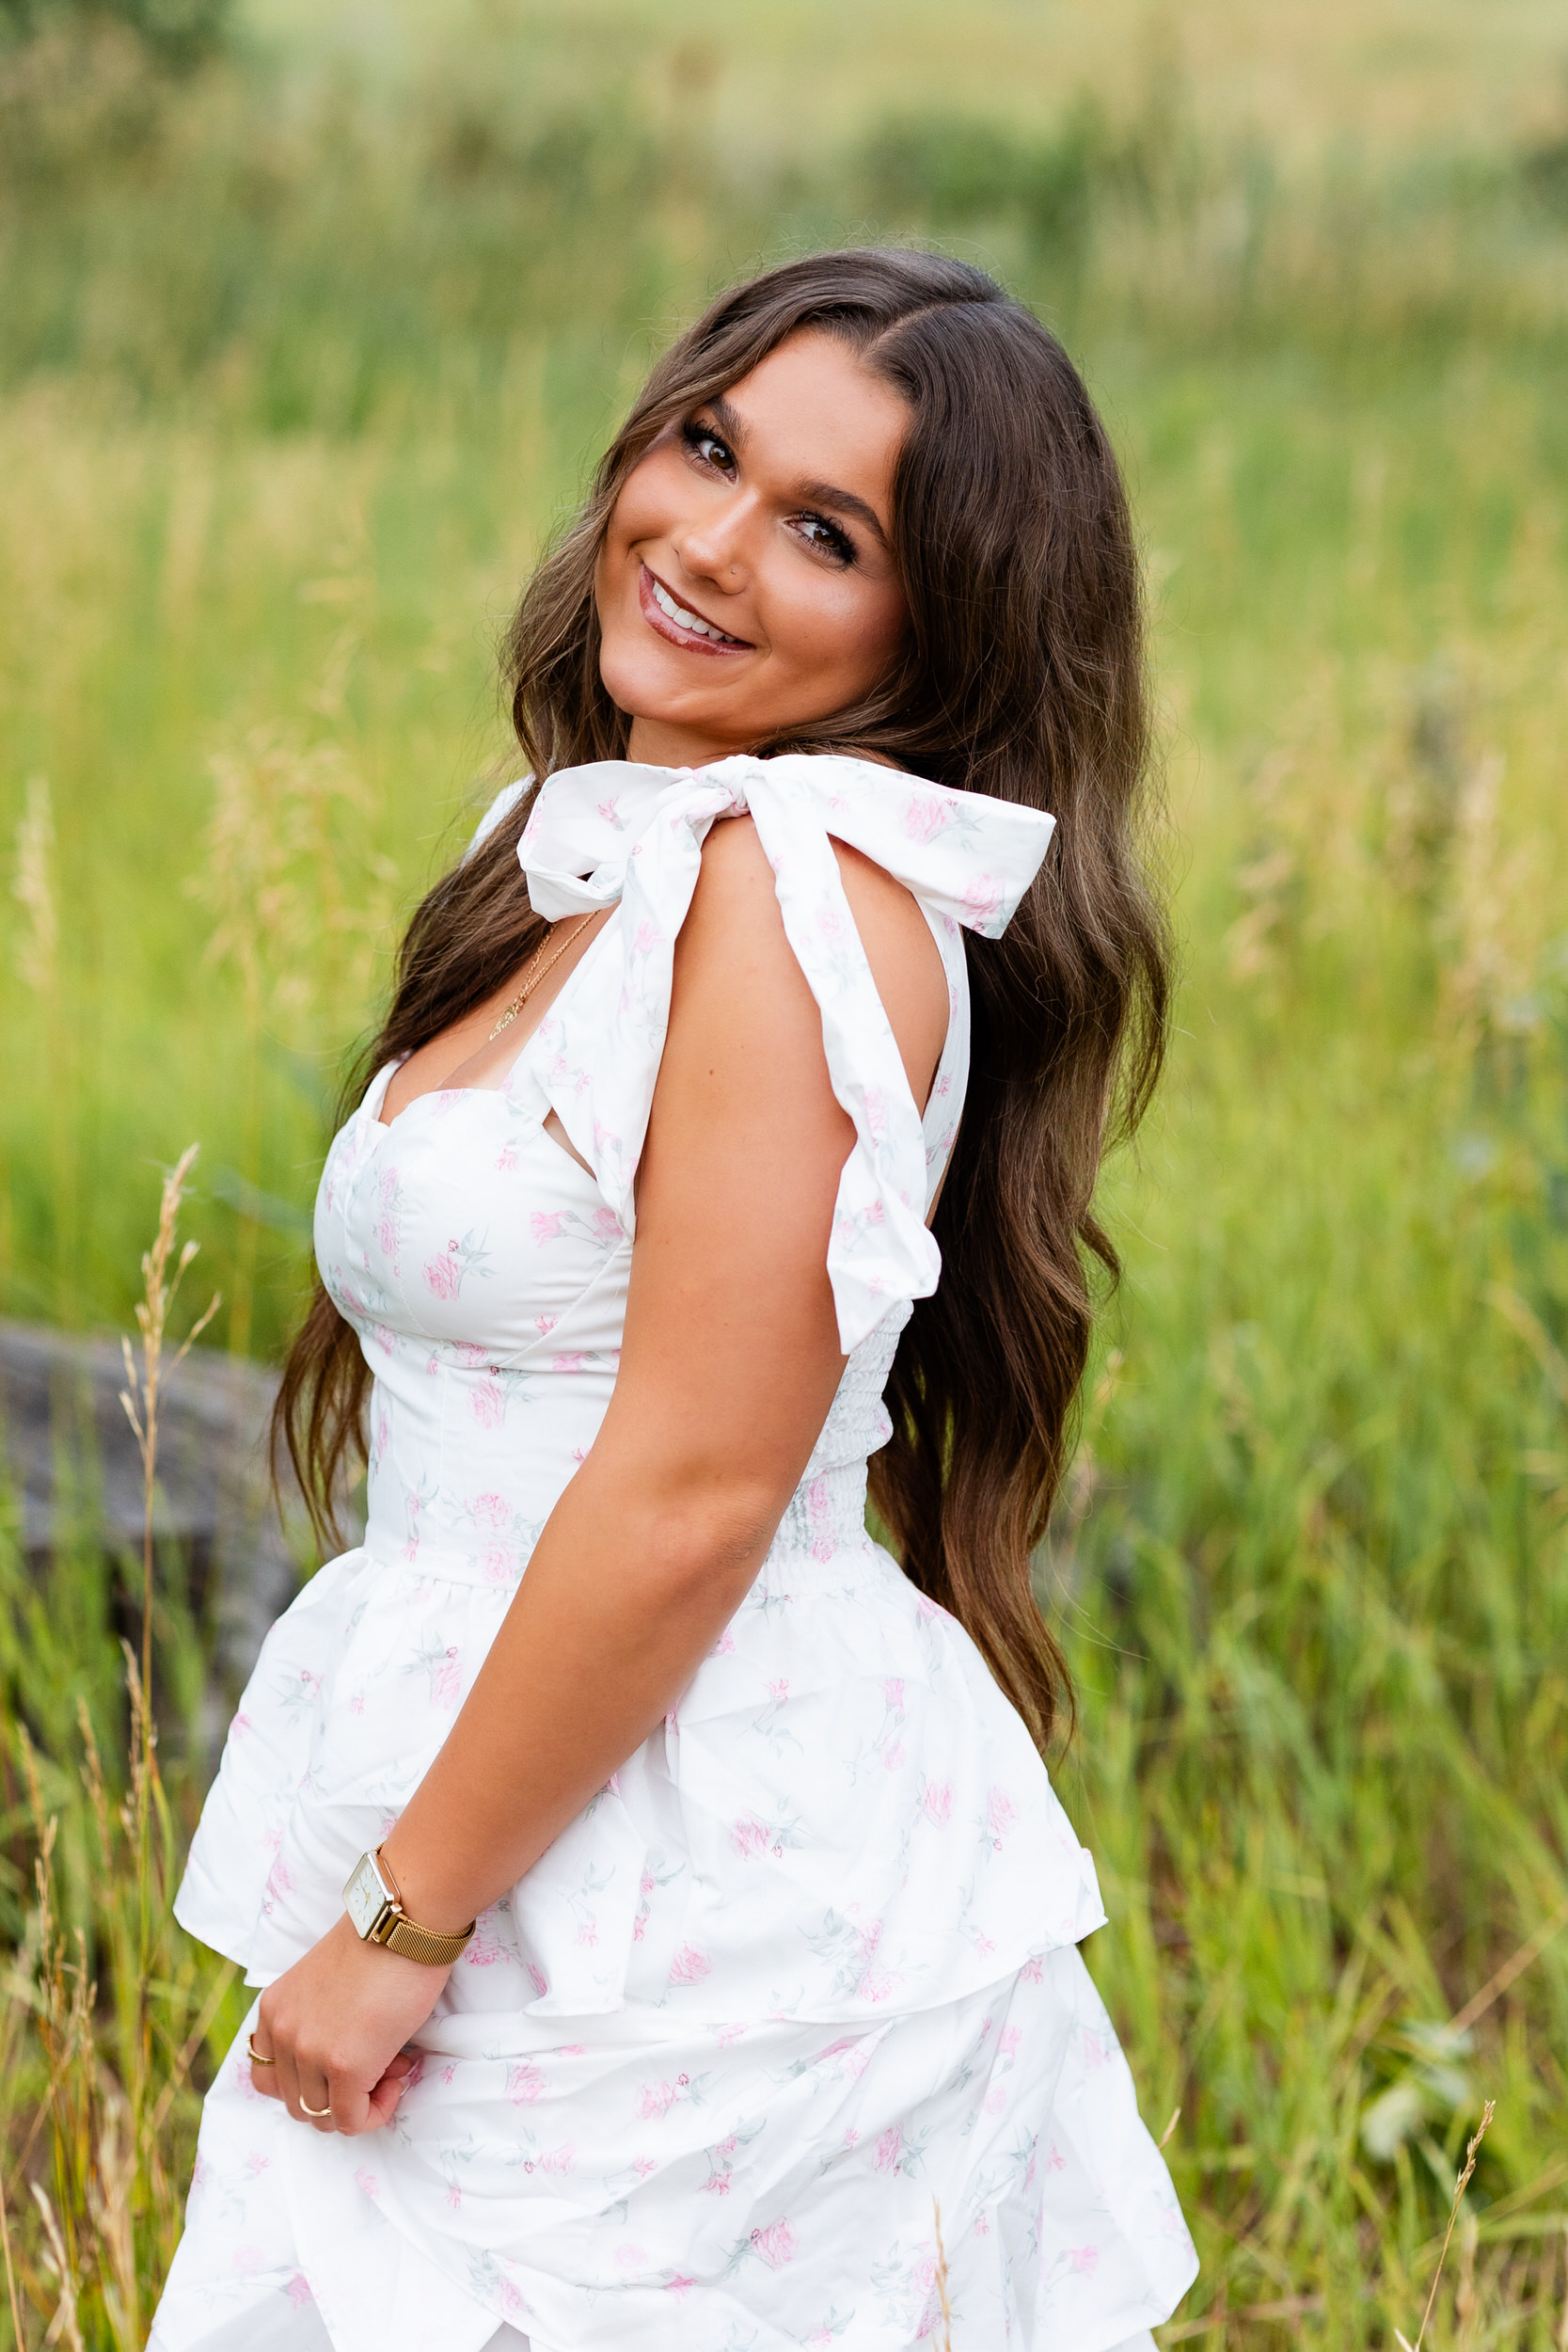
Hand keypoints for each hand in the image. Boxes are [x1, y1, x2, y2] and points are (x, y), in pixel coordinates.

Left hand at [249, 1913, 449, 2134]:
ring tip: (393, 2065)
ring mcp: (310, 2053)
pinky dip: (376, 2112)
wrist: (404, 1921)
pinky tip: (398, 2078)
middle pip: (297, 2102)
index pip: (269, 2078)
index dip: (309, 2081)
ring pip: (322, 2117)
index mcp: (274, 2011)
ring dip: (360, 2102)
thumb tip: (345, 2063)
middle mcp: (283, 2034)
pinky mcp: (344, 2067)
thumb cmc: (379, 1942)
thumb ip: (317, 2020)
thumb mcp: (323, 1983)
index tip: (346, 2061)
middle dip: (339, 2093)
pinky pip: (352, 2121)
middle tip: (380, 2062)